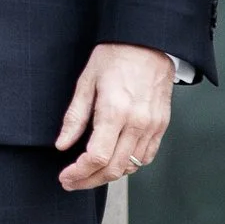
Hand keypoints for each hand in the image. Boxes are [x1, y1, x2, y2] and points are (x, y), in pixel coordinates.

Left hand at [55, 42, 175, 190]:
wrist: (148, 42)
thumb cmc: (115, 56)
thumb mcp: (87, 81)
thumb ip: (75, 117)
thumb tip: (62, 144)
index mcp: (115, 111)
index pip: (97, 157)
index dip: (78, 173)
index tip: (65, 177)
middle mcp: (137, 123)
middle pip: (114, 169)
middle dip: (89, 181)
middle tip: (72, 181)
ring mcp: (152, 126)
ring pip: (131, 167)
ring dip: (109, 175)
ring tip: (89, 173)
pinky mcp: (162, 126)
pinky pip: (146, 157)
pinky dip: (129, 165)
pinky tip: (114, 160)